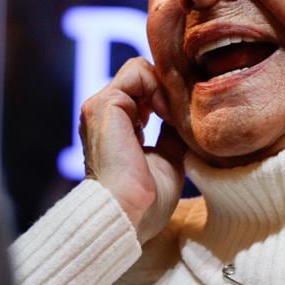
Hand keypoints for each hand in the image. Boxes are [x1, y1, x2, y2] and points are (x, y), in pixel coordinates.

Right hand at [80, 58, 186, 243]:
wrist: (130, 215)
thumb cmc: (148, 199)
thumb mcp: (167, 157)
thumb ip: (170, 132)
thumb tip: (185, 113)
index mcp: (115, 125)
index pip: (144, 89)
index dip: (168, 96)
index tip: (183, 119)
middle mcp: (104, 113)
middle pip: (144, 76)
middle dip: (169, 90)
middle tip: (182, 115)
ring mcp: (99, 107)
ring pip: (140, 69)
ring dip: (164, 87)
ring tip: (174, 116)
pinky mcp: (102, 105)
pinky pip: (136, 72)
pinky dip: (157, 86)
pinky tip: (166, 113)